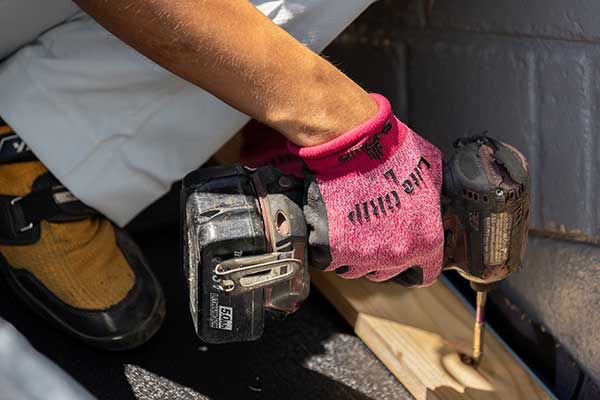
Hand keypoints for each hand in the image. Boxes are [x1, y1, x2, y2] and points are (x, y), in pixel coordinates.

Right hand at [289, 94, 443, 285]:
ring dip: (351, 254)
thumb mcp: (432, 171)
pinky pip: (328, 260)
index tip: (405, 257)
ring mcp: (361, 255)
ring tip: (348, 225)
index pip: (425, 272)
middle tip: (370, 231)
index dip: (415, 265)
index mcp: (425, 241)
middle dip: (379, 255)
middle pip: (385, 272)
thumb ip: (434, 198)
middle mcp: (394, 254)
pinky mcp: (330, 249)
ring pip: (355, 269)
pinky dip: (327, 249)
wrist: (353, 143)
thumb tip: (436, 199)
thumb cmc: (392, 152)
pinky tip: (330, 228)